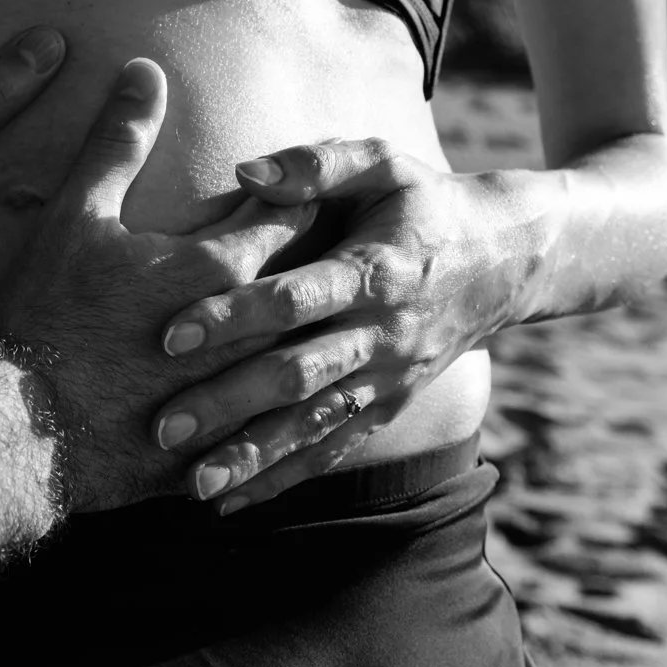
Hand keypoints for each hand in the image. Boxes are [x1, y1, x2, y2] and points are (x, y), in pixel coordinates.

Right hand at [0, 60, 322, 513]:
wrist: (17, 430)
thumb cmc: (45, 313)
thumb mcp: (77, 215)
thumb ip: (117, 141)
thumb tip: (144, 69)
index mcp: (221, 268)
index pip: (294, 214)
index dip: (303, 193)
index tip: (313, 185)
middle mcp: (248, 335)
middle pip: (314, 288)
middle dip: (324, 266)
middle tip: (339, 248)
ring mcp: (239, 398)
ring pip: (305, 364)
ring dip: (316, 343)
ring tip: (328, 328)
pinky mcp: (223, 452)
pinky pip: (277, 434)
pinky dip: (289, 416)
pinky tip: (295, 409)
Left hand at [149, 140, 533, 512]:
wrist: (505, 259)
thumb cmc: (423, 200)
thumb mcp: (383, 163)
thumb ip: (316, 164)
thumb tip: (244, 171)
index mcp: (376, 271)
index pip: (296, 299)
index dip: (233, 316)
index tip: (168, 334)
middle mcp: (383, 335)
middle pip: (298, 375)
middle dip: (228, 403)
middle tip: (162, 427)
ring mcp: (389, 380)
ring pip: (314, 426)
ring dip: (253, 457)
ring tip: (193, 484)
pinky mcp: (388, 408)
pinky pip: (334, 449)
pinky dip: (285, 479)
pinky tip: (232, 503)